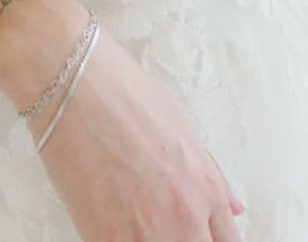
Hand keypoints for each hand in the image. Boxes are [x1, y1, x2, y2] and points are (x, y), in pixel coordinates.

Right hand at [25, 23, 245, 241]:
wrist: (76, 82)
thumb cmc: (125, 92)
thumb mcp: (181, 123)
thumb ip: (209, 172)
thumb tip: (232, 206)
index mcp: (205, 187)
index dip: (209, 238)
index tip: (196, 232)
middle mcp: (183, 215)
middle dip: (181, 237)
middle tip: (156, 218)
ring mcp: (144, 232)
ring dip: (148, 239)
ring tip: (131, 214)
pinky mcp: (105, 237)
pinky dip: (118, 239)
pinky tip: (108, 218)